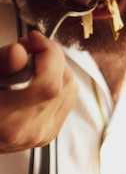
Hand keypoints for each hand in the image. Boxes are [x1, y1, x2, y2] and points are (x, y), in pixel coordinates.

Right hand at [0, 31, 77, 152]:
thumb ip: (0, 63)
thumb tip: (20, 52)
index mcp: (8, 120)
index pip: (49, 85)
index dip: (48, 54)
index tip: (33, 39)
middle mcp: (30, 131)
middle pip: (63, 84)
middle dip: (50, 57)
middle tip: (27, 48)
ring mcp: (42, 135)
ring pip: (70, 90)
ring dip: (55, 69)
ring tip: (30, 63)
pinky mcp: (49, 133)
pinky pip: (67, 100)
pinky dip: (57, 83)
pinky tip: (36, 79)